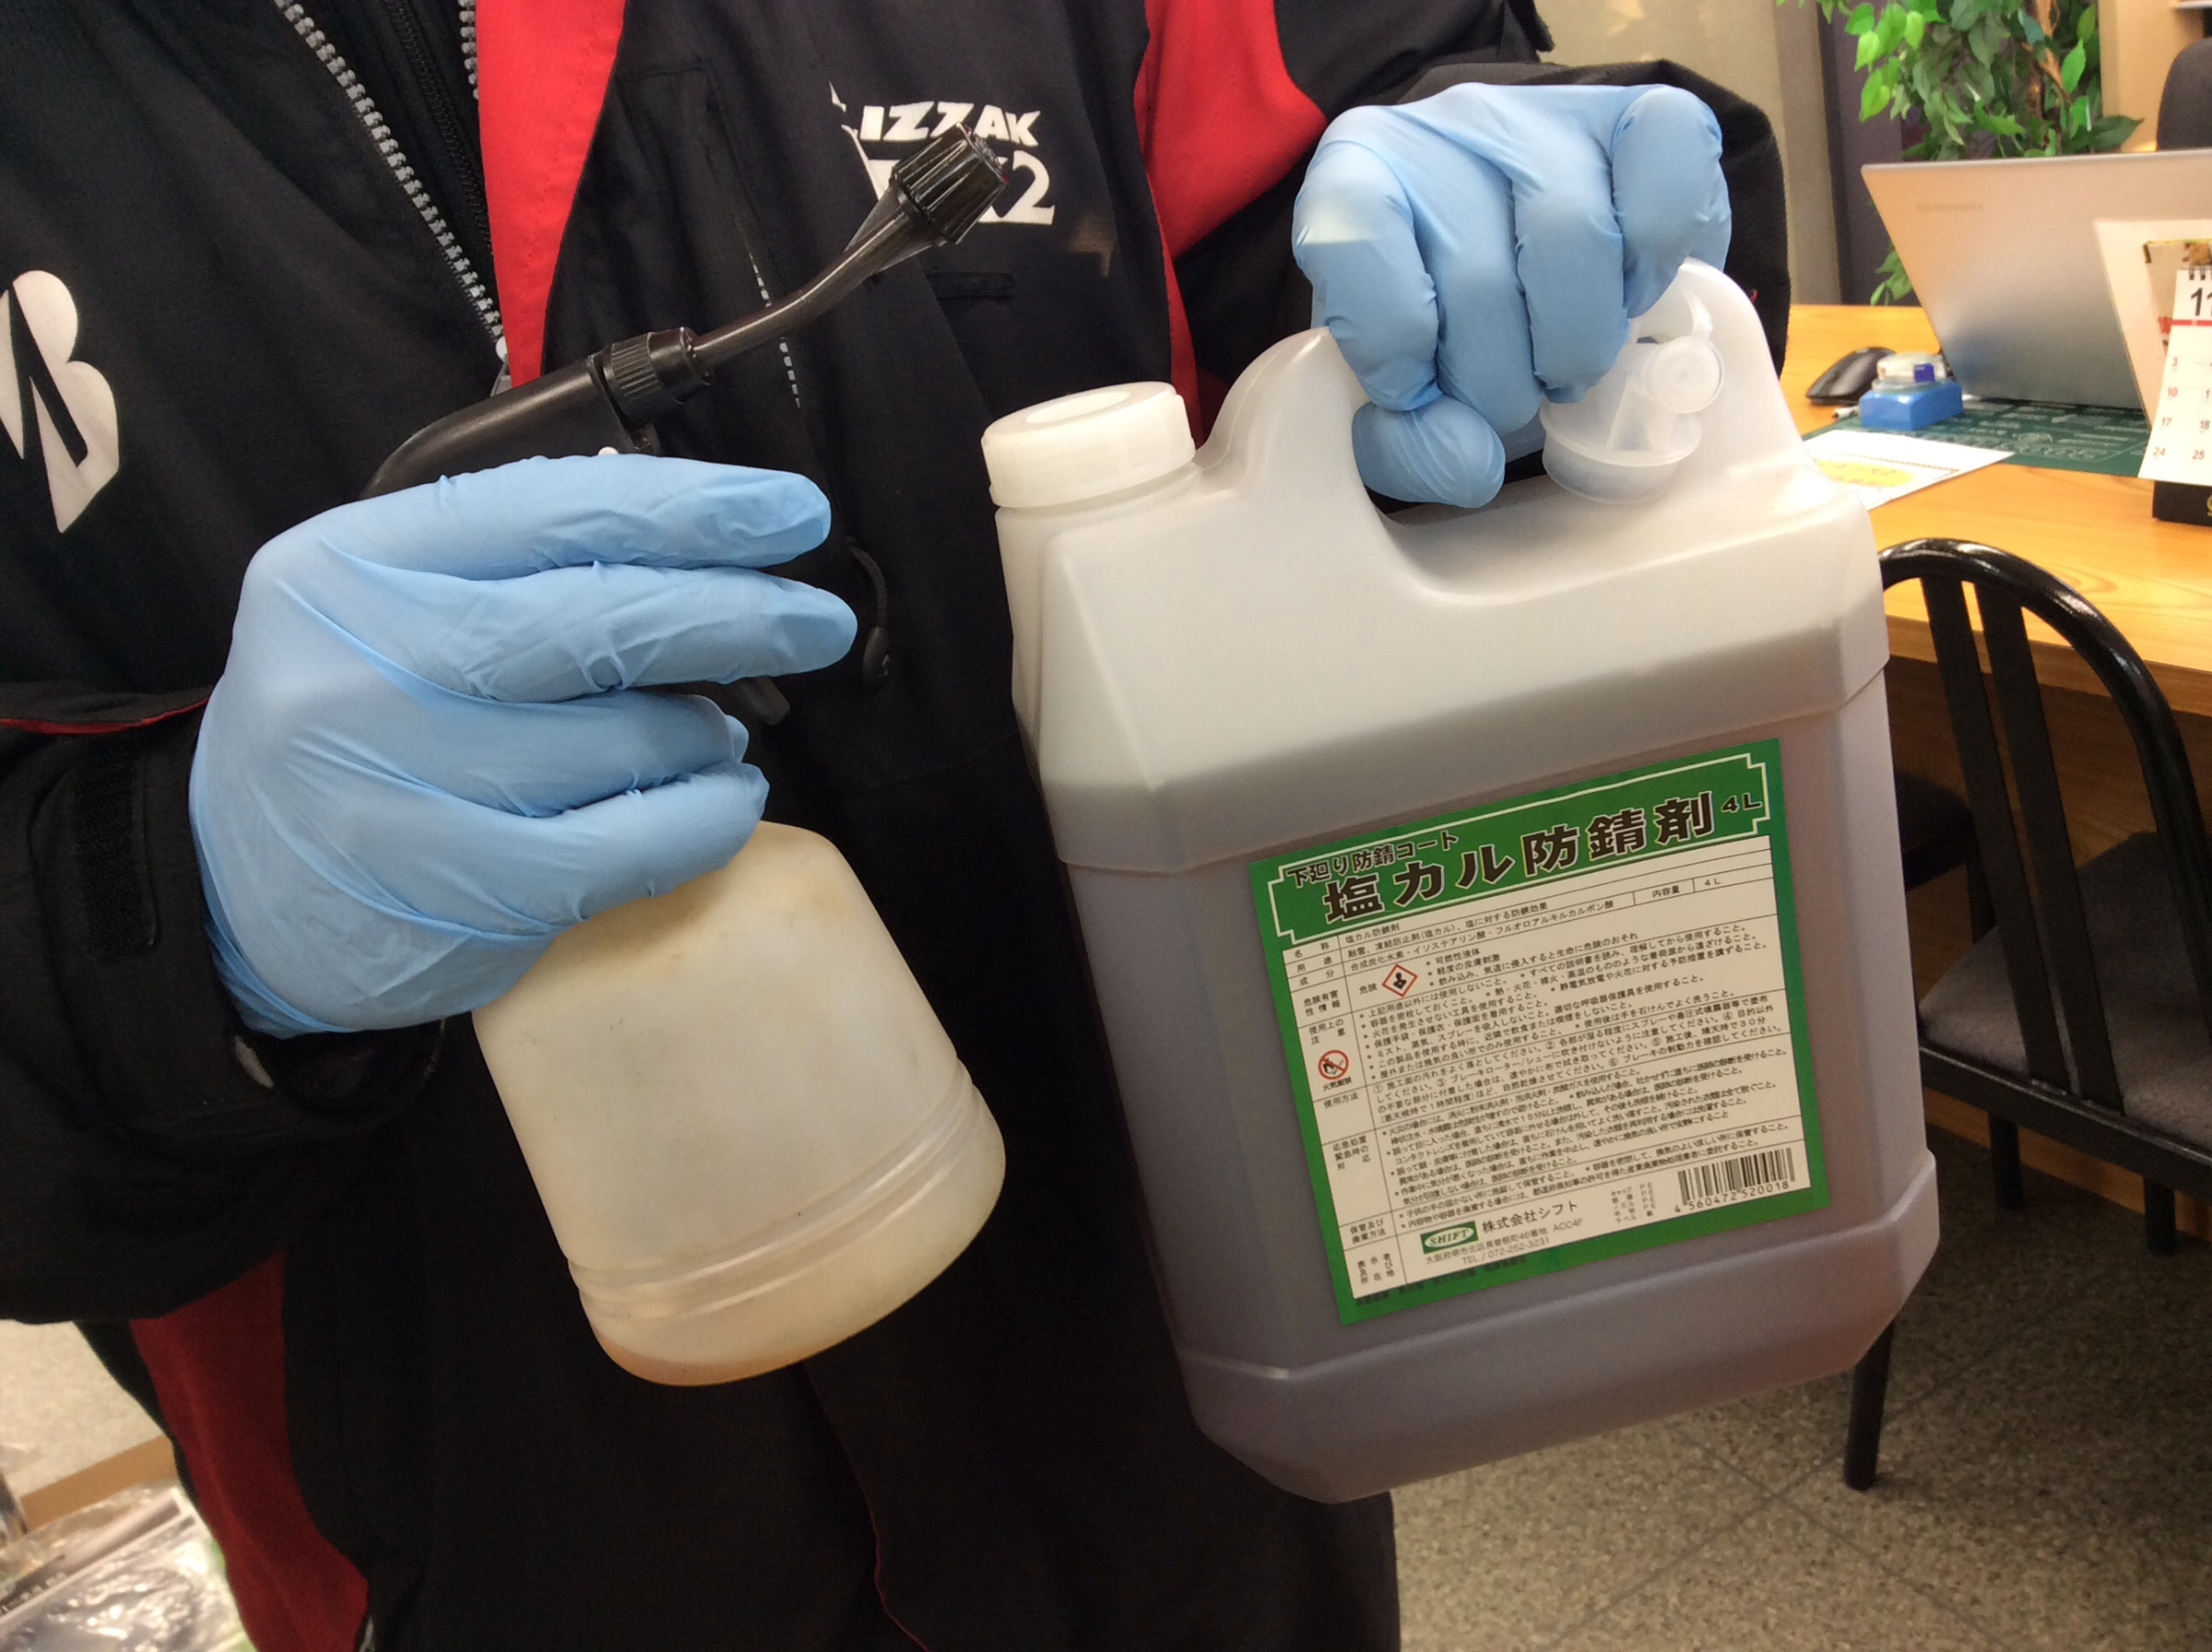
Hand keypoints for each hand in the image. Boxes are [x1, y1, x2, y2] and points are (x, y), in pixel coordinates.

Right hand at [191, 455, 855, 1035]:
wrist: (237, 892)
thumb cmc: (353, 723)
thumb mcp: (387, 608)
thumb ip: (516, 565)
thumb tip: (703, 549)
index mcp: (352, 568)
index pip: (554, 510)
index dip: (693, 508)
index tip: (791, 512)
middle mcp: (364, 670)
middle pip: (602, 621)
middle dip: (738, 613)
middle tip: (816, 620)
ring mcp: (407, 790)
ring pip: (627, 738)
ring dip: (709, 730)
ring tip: (718, 729)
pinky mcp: (459, 894)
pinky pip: (630, 845)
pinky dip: (704, 816)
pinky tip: (721, 798)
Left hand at [1293, 83, 1730, 508]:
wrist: (1526, 252)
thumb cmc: (1447, 325)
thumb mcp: (1400, 395)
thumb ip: (1408, 443)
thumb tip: (1471, 463)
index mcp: (1358, 174)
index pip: (1353, 241)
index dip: (1388, 342)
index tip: (1412, 391)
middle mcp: (1446, 128)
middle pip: (1478, 275)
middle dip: (1498, 381)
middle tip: (1510, 401)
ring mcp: (1547, 114)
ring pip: (1573, 239)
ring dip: (1576, 344)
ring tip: (1564, 367)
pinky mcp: (1641, 115)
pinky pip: (1665, 184)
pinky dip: (1654, 267)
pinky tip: (1627, 300)